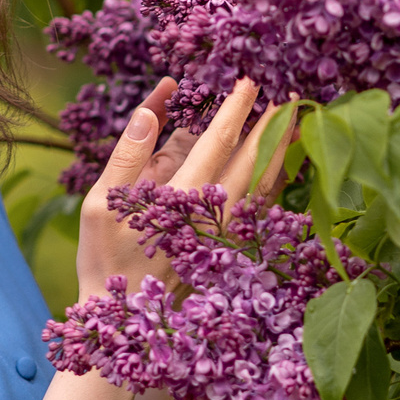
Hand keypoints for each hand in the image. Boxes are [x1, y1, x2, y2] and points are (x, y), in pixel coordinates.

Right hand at [74, 79, 285, 299]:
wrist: (126, 320)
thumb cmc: (106, 259)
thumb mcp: (103, 203)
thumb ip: (129, 153)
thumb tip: (155, 106)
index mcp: (183, 200)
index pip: (219, 142)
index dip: (237, 108)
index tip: (251, 78)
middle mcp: (215, 216)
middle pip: (255, 160)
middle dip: (273, 123)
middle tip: (290, 90)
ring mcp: (228, 235)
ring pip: (265, 186)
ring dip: (282, 151)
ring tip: (296, 121)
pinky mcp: (231, 249)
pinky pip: (260, 208)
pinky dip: (275, 181)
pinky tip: (282, 165)